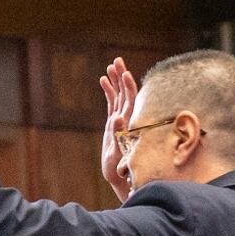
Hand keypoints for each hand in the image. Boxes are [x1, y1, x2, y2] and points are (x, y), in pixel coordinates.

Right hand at [96, 56, 138, 202]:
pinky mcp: (114, 123)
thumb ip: (118, 134)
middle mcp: (126, 119)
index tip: (125, 72)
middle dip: (121, 76)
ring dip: (115, 81)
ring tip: (110, 66)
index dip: (128, 86)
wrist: (120, 175)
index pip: (131, 100)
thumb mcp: (119, 151)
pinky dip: (108, 91)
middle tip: (117, 60)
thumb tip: (118, 117)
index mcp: (130, 122)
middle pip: (126, 93)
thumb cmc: (121, 166)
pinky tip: (104, 80)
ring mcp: (120, 120)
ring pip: (119, 96)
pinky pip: (112, 103)